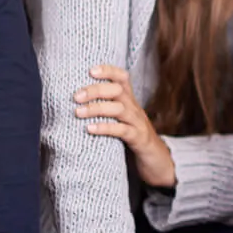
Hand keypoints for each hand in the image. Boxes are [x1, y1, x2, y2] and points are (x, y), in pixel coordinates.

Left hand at [74, 64, 175, 187]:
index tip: (90, 71)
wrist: (157, 161)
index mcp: (130, 101)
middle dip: (95, 90)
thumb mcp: (121, 120)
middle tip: (76, 96)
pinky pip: (122, 130)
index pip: (122, 78)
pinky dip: (105, 128)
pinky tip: (90, 129)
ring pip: (119, 109)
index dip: (108, 70)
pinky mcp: (138, 139)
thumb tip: (75, 103)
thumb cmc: (133, 138)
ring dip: (96, 108)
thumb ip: (106, 109)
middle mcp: (134, 109)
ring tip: (78, 112)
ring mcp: (137, 123)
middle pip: (117, 90)